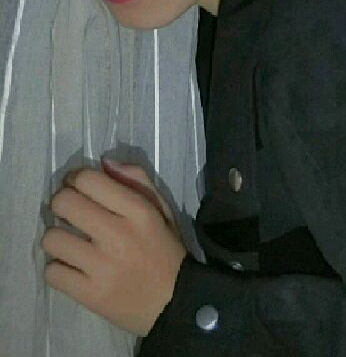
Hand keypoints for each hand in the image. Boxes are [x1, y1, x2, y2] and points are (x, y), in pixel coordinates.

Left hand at [40, 159, 187, 335]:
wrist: (174, 301)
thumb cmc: (166, 250)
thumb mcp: (161, 209)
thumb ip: (137, 181)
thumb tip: (104, 163)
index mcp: (138, 210)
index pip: (88, 180)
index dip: (75, 179)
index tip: (78, 187)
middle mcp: (118, 234)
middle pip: (63, 203)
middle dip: (61, 203)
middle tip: (70, 212)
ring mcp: (101, 266)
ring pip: (51, 238)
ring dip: (57, 238)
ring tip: (70, 243)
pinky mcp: (89, 293)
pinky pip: (52, 272)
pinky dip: (58, 269)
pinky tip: (72, 267)